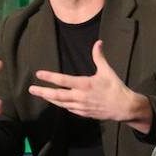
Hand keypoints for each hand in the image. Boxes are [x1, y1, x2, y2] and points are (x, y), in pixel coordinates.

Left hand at [29, 40, 152, 131]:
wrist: (124, 107)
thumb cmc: (116, 88)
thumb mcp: (107, 71)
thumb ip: (99, 57)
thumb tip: (98, 43)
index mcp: (85, 84)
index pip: (63, 80)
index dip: (50, 77)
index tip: (38, 74)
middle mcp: (80, 96)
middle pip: (57, 95)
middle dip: (42, 92)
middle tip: (31, 89)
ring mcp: (81, 106)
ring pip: (61, 103)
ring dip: (49, 98)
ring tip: (40, 94)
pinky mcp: (84, 113)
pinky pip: (69, 109)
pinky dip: (61, 105)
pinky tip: (56, 102)